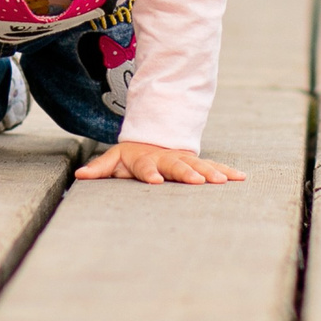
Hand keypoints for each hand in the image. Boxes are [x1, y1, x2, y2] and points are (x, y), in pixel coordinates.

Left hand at [74, 142, 243, 184]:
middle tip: (198, 182)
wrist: (154, 138)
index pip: (146, 167)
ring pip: (199, 165)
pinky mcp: (198, 163)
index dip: (150, 174)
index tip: (155, 182)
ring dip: (211, 173)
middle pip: (177, 166)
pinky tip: (240, 178)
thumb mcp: (114, 160)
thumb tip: (79, 174)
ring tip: (223, 182)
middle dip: (188, 173)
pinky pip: (214, 167)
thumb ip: (99, 168)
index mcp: (146, 160)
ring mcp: (184, 160)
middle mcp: (167, 159)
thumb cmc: (131, 157)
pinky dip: (226, 172)